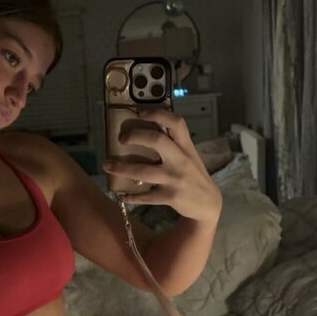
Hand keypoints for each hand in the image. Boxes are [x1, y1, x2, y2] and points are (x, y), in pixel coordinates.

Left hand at [103, 107, 221, 225]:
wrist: (209, 204)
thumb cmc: (193, 175)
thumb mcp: (189, 156)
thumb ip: (174, 144)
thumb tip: (146, 131)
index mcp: (186, 146)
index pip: (176, 122)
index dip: (157, 113)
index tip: (139, 112)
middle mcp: (181, 160)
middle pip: (157, 140)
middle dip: (135, 136)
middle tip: (121, 139)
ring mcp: (175, 178)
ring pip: (143, 171)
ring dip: (121, 168)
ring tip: (107, 165)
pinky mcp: (170, 197)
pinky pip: (146, 196)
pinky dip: (131, 196)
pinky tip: (122, 195)